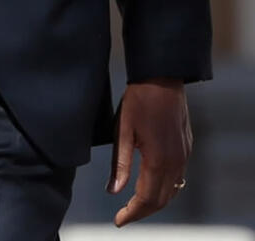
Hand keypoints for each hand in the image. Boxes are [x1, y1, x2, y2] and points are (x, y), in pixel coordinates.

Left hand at [108, 78, 191, 226]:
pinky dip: (165, 189)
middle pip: (161, 199)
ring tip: (135, 206)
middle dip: (142, 212)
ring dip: (155, 202)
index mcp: (158, 160)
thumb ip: (121, 163)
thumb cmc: (139, 101)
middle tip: (124, 217)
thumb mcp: (122, 131)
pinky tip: (153, 186)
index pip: (146, 199)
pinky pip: (178, 177)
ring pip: (172, 190)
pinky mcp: (186, 148)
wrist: (162, 78)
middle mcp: (176, 162)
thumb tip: (114, 190)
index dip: (132, 213)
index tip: (119, 220)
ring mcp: (184, 155)